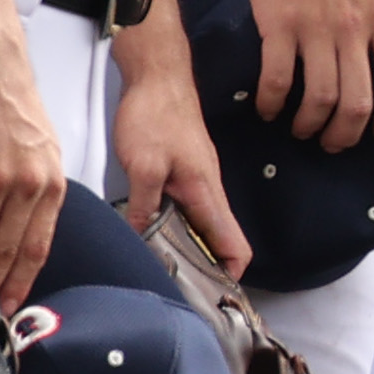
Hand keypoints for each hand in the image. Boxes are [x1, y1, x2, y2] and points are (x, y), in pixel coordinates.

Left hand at [114, 0, 249, 275]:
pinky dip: (174, 229)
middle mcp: (208, 190)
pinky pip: (186, 211)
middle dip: (206, 270)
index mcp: (206, 193)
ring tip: (161, 271)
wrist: (158, 75)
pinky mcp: (184, 171)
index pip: (234, 245)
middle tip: (178, 294)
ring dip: (187, 250)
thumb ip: (142, 208)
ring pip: (201, 227)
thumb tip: (139, 244)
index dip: (231, 275)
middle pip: (219, 242)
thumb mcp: (143, 166)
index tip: (213, 298)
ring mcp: (198, 180)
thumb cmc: (155, 115)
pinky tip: (149, 234)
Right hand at [244, 0, 373, 150]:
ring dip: (311, 126)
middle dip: (349, 134)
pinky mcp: (278, 22)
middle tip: (337, 143)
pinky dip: (273, 102)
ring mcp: (315, 26)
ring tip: (303, 131)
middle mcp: (355, 26)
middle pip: (358, 101)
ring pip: (319, 98)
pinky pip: (276, 77)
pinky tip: (269, 108)